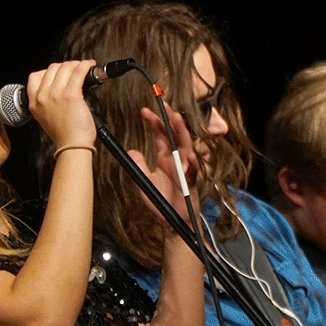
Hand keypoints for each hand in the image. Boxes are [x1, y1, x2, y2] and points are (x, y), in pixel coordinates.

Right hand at [27, 60, 97, 151]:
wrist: (72, 145)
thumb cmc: (64, 134)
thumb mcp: (46, 116)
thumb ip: (48, 101)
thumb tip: (60, 86)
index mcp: (34, 102)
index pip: (36, 76)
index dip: (49, 71)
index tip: (60, 72)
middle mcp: (43, 96)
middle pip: (52, 69)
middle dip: (65, 66)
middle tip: (75, 69)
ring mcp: (56, 94)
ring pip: (65, 68)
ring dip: (76, 64)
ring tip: (84, 67)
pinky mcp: (71, 95)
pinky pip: (78, 73)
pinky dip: (85, 66)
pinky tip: (90, 66)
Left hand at [129, 103, 198, 225]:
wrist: (172, 220)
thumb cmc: (161, 200)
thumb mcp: (145, 180)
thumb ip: (139, 165)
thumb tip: (132, 150)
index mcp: (165, 157)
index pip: (161, 135)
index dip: (154, 122)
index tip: (144, 111)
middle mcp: (176, 160)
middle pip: (175, 135)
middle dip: (170, 119)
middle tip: (163, 104)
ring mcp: (185, 169)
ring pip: (186, 146)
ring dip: (182, 132)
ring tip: (177, 119)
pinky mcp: (192, 181)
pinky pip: (193, 170)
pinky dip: (191, 162)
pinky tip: (188, 154)